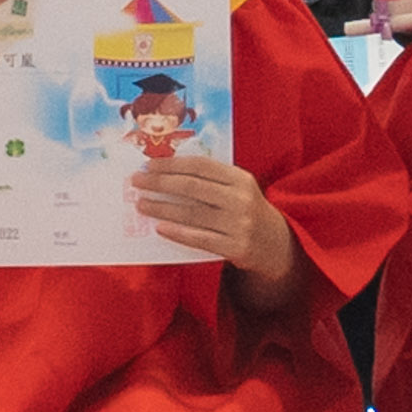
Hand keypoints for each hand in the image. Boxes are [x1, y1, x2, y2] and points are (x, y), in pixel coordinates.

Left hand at [134, 155, 291, 282]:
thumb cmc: (245, 210)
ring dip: (162, 208)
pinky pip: (199, 239)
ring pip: (192, 214)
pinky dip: (177, 233)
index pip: (201, 166)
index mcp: (240, 178)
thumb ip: (210, 179)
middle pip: (192, 188)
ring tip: (141, 204)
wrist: (274, 244)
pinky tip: (159, 228)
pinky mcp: (235, 247)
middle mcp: (240, 199)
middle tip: (137, 182)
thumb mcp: (237, 188)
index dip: (172, 164)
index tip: (149, 165)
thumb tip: (165, 173)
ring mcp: (238, 224)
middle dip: (160, 184)